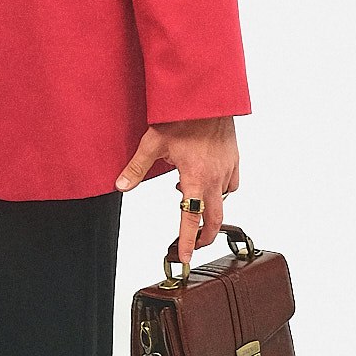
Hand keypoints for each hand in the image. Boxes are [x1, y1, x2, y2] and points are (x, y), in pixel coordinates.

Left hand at [114, 116, 239, 247]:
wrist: (208, 97)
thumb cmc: (184, 116)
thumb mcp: (153, 143)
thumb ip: (137, 168)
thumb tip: (121, 185)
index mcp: (196, 179)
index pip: (191, 220)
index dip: (188, 243)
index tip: (185, 259)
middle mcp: (216, 178)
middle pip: (215, 218)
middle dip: (205, 235)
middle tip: (195, 244)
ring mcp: (228, 168)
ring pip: (224, 199)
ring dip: (210, 207)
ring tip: (192, 200)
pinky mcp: (234, 158)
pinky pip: (232, 182)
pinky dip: (221, 188)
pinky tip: (208, 179)